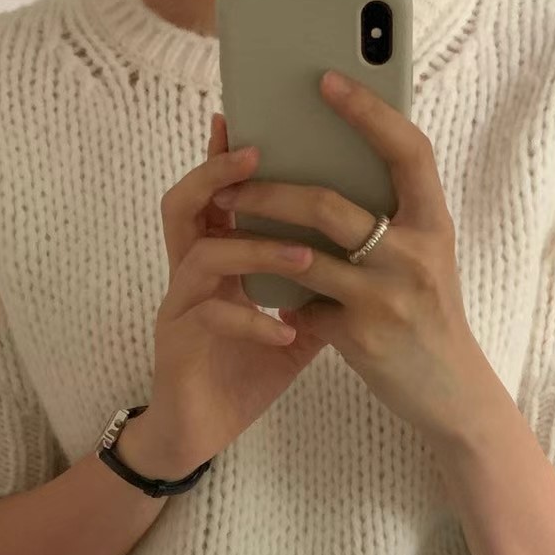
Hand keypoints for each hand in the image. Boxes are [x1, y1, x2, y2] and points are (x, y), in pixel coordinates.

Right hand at [143, 113, 328, 471]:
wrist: (200, 434)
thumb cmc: (245, 371)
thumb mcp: (298, 325)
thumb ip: (323, 286)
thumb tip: (375, 251)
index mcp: (218, 260)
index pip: (219, 195)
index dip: (227, 155)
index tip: (252, 120)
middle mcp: (190, 274)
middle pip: (185, 203)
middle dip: (217, 173)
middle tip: (257, 154)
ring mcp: (179, 307)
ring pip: (201, 255)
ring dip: (254, 248)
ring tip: (304, 255)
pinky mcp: (179, 344)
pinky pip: (211, 317)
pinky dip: (253, 321)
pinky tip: (285, 333)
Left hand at [209, 70, 480, 442]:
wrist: (451, 392)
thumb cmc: (427, 314)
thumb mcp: (424, 257)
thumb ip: (391, 217)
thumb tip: (327, 164)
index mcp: (433, 223)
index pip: (408, 150)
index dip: (369, 111)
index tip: (327, 80)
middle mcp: (415, 255)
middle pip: (330, 203)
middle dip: (272, 189)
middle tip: (233, 180)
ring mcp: (387, 298)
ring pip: (304, 256)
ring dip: (258, 240)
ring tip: (229, 224)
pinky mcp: (361, 337)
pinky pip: (304, 307)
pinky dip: (283, 301)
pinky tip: (270, 297)